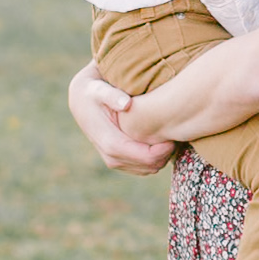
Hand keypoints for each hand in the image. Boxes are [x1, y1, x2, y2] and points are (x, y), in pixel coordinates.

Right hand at [68, 62, 175, 176]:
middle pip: (149, 166)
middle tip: (176, 135)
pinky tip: (161, 140)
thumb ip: (112, 95)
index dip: (163, 151)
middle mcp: (111, 158)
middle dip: (166, 154)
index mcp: (110, 143)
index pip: (144, 157)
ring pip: (148, 169)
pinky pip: (144, 167)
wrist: (82, 102)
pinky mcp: (119, 161)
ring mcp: (115, 162)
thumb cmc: (94, 93)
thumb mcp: (100, 89)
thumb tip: (126, 104)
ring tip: (170, 136)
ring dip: (162, 157)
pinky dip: (156, 158)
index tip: (174, 136)